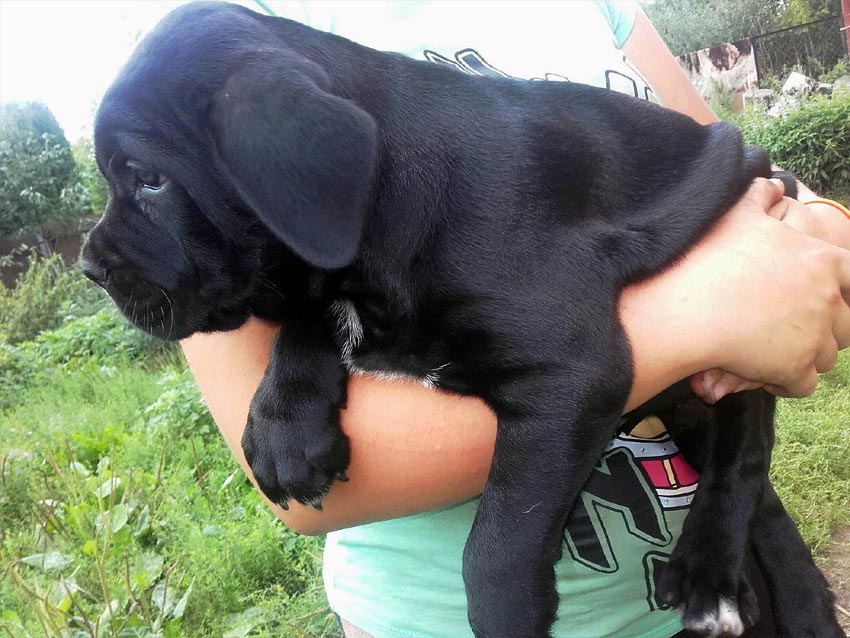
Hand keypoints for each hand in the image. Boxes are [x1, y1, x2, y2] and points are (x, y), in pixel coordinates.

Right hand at [688, 184, 849, 401]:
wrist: (687, 305)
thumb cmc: (710, 257)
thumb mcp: (738, 215)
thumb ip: (760, 197)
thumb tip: (774, 183)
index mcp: (822, 259)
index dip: (839, 289)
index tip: (816, 297)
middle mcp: (827, 298)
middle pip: (846, 324)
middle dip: (824, 330)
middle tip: (788, 330)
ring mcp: (814, 336)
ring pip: (825, 357)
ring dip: (802, 357)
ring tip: (767, 352)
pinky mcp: (796, 369)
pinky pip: (803, 385)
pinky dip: (785, 383)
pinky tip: (761, 375)